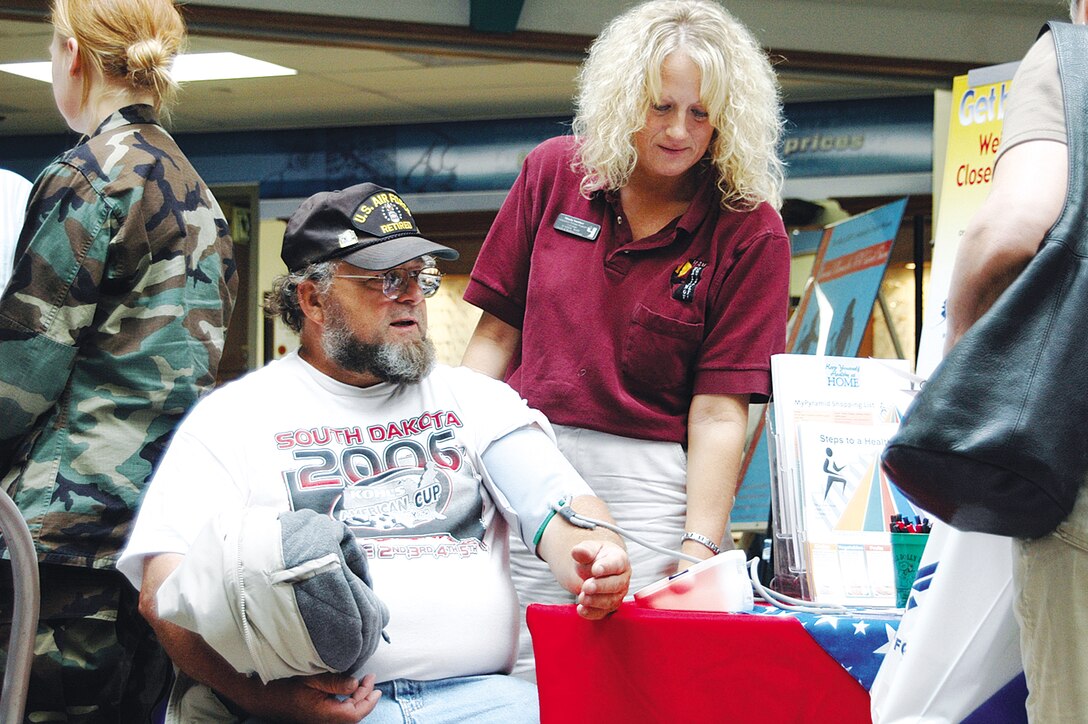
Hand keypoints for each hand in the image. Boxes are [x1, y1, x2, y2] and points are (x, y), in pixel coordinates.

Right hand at [247, 672, 380, 722]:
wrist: (263, 695)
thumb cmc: (284, 684)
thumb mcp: (311, 678)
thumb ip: (334, 682)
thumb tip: (355, 683)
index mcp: (323, 714)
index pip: (354, 714)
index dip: (368, 701)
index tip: (375, 686)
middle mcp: (323, 721)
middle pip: (352, 715)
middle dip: (365, 697)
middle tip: (371, 679)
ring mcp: (320, 720)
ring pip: (346, 714)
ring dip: (357, 699)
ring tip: (364, 682)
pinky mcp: (317, 716)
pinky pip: (338, 712)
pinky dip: (348, 701)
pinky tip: (349, 689)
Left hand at [570, 540, 629, 619]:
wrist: (592, 569)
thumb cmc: (594, 557)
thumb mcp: (589, 549)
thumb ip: (584, 550)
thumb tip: (578, 551)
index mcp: (619, 560)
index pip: (616, 564)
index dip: (607, 567)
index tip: (595, 569)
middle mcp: (622, 578)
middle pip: (616, 585)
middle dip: (601, 587)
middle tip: (586, 586)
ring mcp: (617, 594)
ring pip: (610, 601)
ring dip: (595, 601)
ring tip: (581, 597)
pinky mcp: (608, 606)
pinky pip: (602, 613)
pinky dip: (591, 613)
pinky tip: (581, 609)